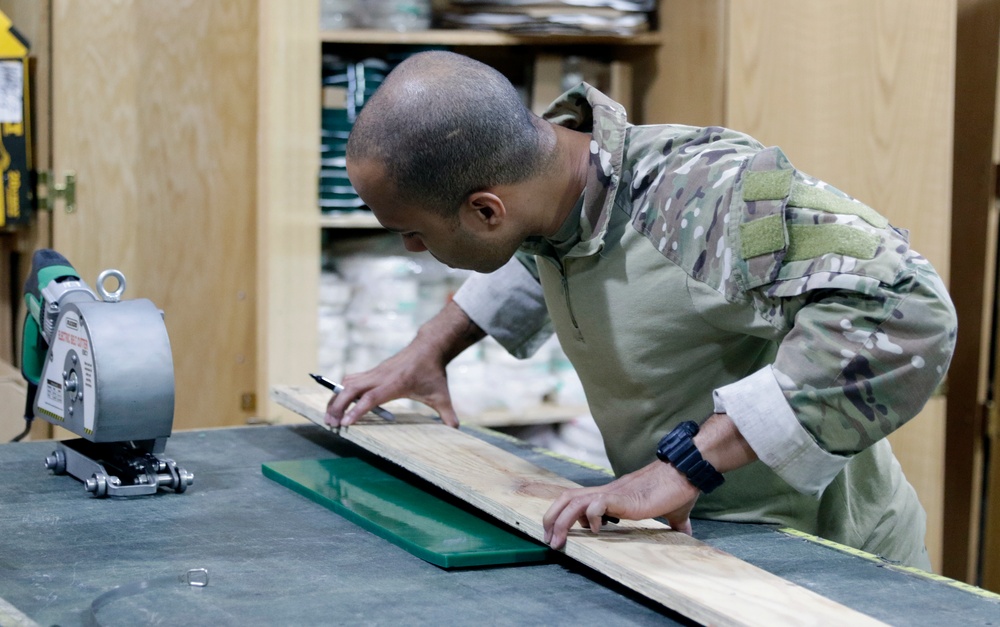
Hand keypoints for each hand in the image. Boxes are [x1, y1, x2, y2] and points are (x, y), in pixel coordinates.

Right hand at [324, 301, 484, 428]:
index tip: (346, 423)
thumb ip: (447, 413)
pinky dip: (341, 392)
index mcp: (395, 384)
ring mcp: (374, 372)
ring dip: (335, 399)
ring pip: (347, 384)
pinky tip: (337, 405)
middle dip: (337, 406)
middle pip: (351, 390)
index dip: (358, 410)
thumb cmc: (433, 372)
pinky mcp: (372, 371)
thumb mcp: (441, 394)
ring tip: (329, 418)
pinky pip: (351, 380)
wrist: (428, 347)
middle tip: (330, 424)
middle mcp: (380, 376)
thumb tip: (456, 428)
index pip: (371, 398)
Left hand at [542, 460, 699, 548]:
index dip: (563, 514)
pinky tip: (597, 530)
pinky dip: (591, 517)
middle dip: (552, 518)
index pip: (577, 498)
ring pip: (575, 501)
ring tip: (558, 542)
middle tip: (549, 541)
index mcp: (614, 495)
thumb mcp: (670, 509)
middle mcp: (609, 492)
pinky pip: (598, 504)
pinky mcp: (624, 498)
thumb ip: (673, 520)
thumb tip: (684, 530)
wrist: (685, 471)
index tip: (562, 534)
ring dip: (561, 522)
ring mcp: (615, 494)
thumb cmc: (677, 488)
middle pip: (567, 498)